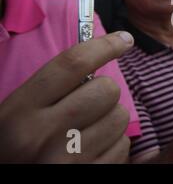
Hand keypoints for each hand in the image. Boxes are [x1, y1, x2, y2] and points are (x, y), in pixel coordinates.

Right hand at [0, 32, 134, 163]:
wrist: (10, 182)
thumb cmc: (14, 146)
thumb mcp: (16, 112)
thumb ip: (49, 87)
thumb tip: (96, 55)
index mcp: (20, 111)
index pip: (72, 64)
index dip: (104, 46)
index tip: (124, 39)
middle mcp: (44, 136)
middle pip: (106, 90)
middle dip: (104, 91)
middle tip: (90, 101)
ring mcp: (69, 161)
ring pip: (120, 117)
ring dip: (110, 118)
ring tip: (89, 129)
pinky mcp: (90, 175)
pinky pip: (123, 145)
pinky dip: (114, 144)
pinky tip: (93, 149)